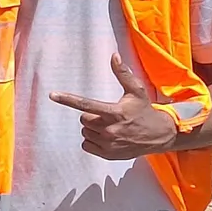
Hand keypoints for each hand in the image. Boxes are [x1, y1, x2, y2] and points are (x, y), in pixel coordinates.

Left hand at [49, 54, 179, 159]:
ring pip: (85, 132)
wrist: (158, 136)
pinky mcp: (108, 155)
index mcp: (114, 112)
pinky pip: (87, 145)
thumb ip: (123, 73)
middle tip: (107, 114)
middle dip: (91, 116)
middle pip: (84, 119)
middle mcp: (110, 130)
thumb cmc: (144, 110)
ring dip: (92, 128)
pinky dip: (93, 141)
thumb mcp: (136, 91)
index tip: (52, 94)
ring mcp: (108, 144)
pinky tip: (107, 137)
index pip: (85, 104)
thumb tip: (114, 56)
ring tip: (110, 126)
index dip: (67, 99)